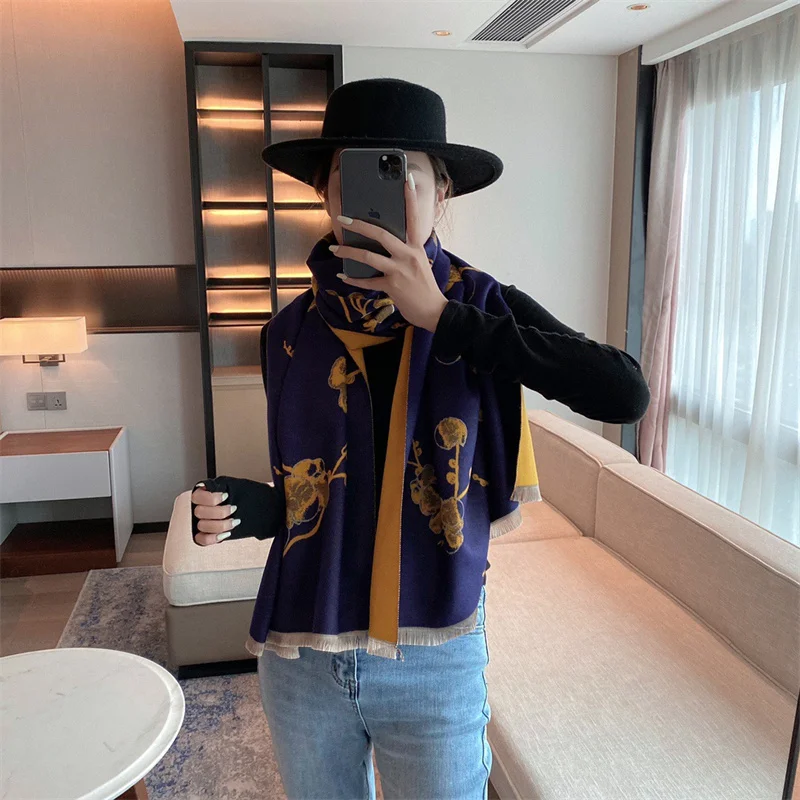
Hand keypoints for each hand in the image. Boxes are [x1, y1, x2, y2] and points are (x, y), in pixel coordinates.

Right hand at [191, 483, 239, 545]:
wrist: (240, 510)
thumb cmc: (233, 499)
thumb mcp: (228, 487)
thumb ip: (219, 486)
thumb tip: (213, 487)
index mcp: (199, 496)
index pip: (197, 497)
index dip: (212, 498)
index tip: (226, 496)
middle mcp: (195, 509)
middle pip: (199, 512)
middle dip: (220, 511)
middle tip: (233, 508)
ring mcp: (197, 523)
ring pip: (202, 526)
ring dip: (221, 524)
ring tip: (234, 521)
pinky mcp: (200, 536)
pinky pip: (202, 540)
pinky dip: (215, 538)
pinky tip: (226, 533)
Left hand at [329, 175, 448, 332]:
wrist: (434, 311)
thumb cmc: (425, 287)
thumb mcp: (419, 263)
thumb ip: (405, 251)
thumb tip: (384, 244)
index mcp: (416, 247)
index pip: (414, 218)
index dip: (411, 198)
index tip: (408, 180)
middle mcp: (408, 255)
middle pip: (381, 234)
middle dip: (359, 225)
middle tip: (343, 220)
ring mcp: (399, 271)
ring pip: (369, 256)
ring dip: (348, 252)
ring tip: (335, 248)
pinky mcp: (392, 286)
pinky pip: (367, 281)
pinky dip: (353, 279)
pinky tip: (343, 276)